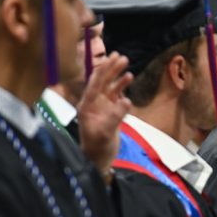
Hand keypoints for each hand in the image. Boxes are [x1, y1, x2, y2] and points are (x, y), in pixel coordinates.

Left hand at [78, 52, 132, 175]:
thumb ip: (116, 116)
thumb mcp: (105, 132)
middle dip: (111, 68)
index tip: (112, 58)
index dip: (103, 70)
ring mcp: (102, 107)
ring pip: (110, 87)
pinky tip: (129, 79)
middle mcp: (93, 103)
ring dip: (118, 76)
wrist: (99, 160)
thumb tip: (127, 100)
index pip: (95, 83)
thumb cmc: (98, 147)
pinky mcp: (110, 112)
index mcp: (87, 105)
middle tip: (121, 56)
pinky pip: (117, 96)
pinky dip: (122, 87)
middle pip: (102, 81)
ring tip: (127, 65)